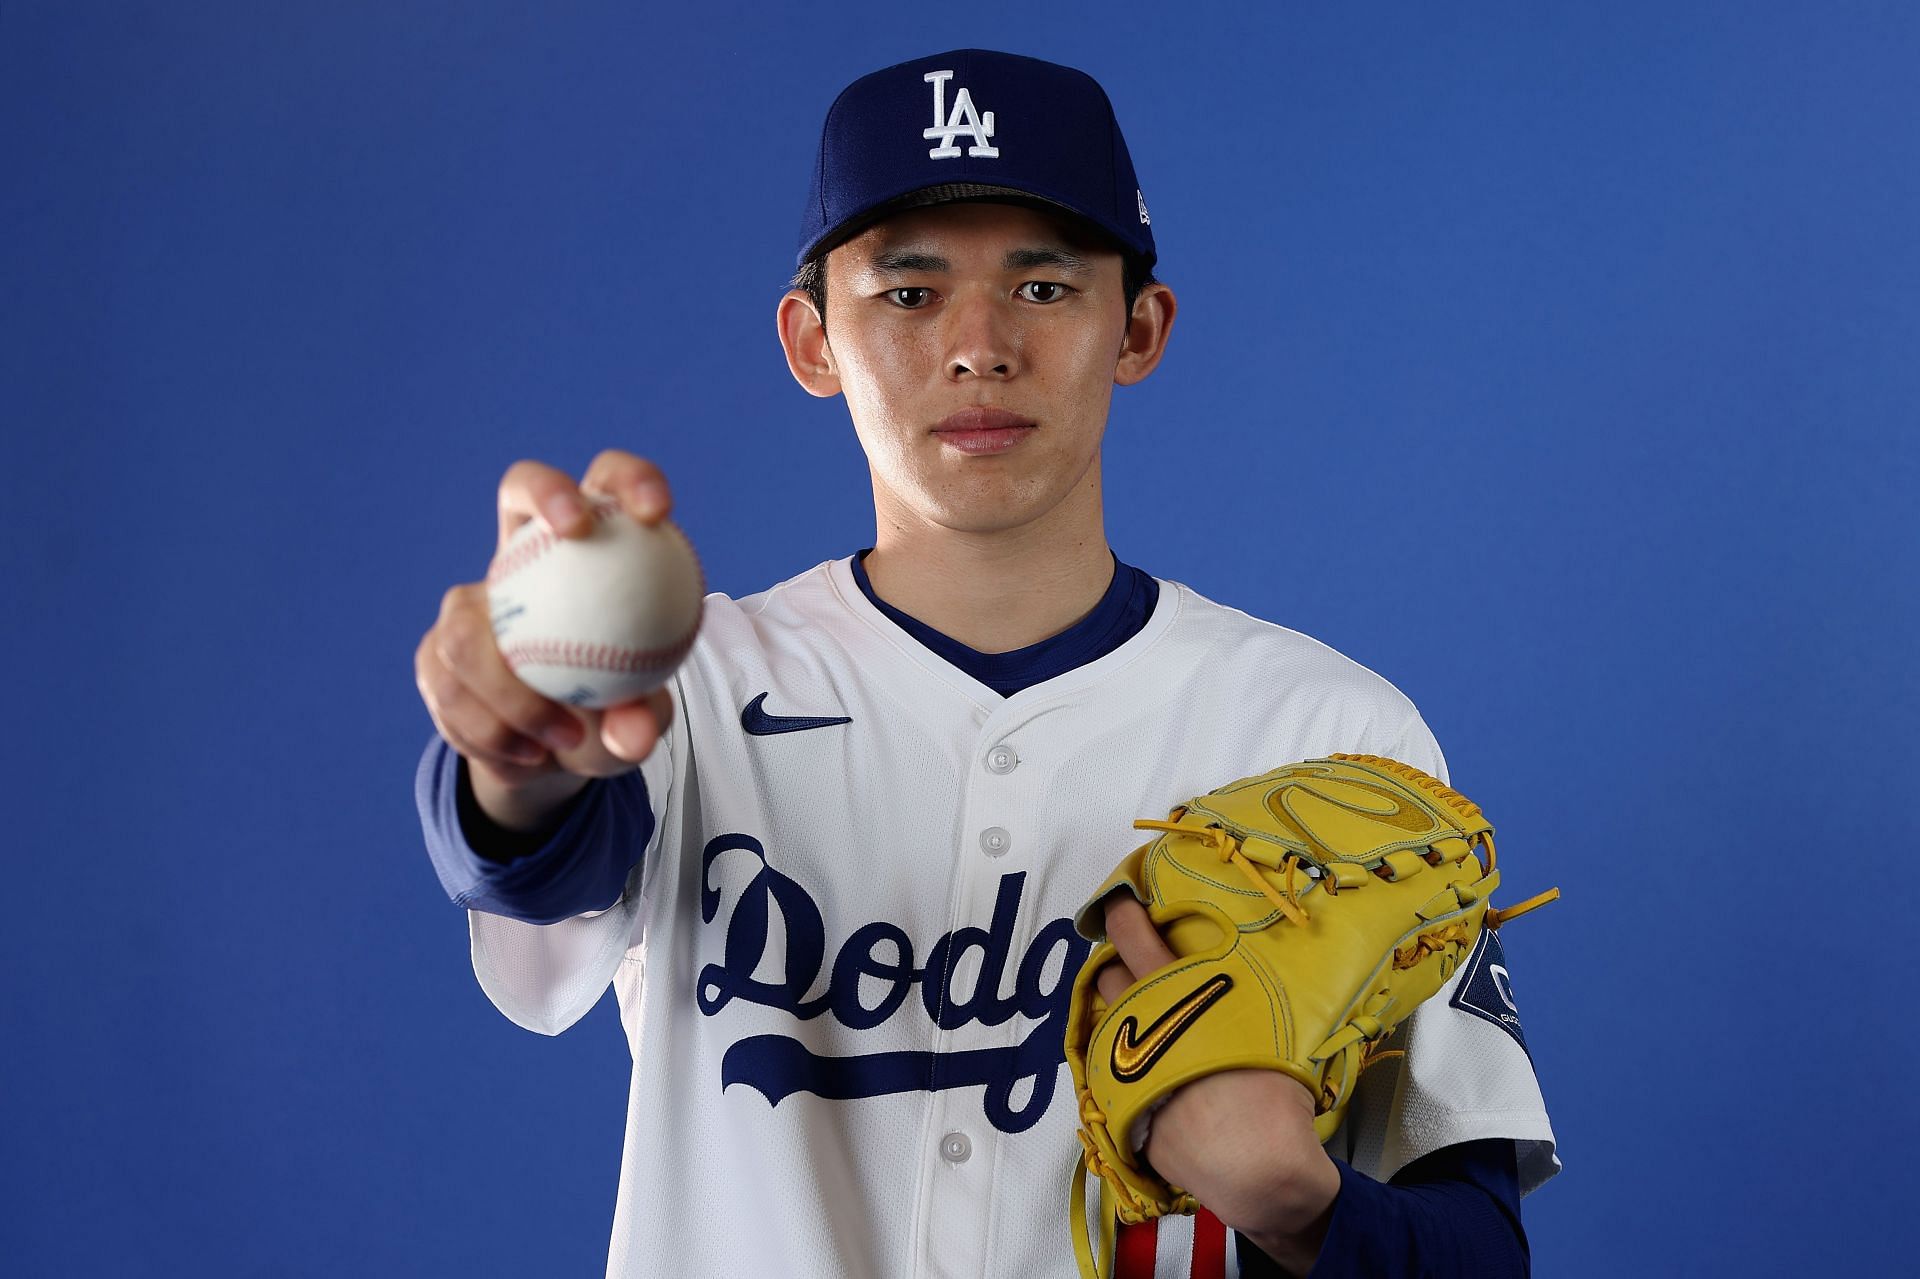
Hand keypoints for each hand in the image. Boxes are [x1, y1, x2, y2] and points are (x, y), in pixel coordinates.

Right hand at [413, 450, 679, 827]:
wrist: (549, 758)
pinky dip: (490, 731)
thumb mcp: (634, 727)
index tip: (655, 512)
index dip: (628, 479)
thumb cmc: (608, 720)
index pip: (609, 484)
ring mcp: (472, 600)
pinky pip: (449, 687)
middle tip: (575, 528)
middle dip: (545, 490)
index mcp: (590, 551)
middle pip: (520, 487)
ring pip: (468, 622)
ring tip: (562, 738)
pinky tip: (526, 756)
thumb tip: (634, 732)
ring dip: (511, 692)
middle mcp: (523, 557)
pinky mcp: (436, 651)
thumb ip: (639, 721)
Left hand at [1097, 895, 1341, 1269]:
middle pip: (1108, 973)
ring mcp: (1122, 1064)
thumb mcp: (1268, 1023)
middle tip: (1132, 960)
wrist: (1253, 1165)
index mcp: (1178, 992)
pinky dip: (1123, 1061)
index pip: (1134, 934)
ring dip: (1118, 1011)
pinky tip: (1147, 1068)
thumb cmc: (1272, 1094)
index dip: (1124, 912)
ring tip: (1143, 1017)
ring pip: (1104, 1020)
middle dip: (1116, 961)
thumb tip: (1226, 977)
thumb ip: (1233, 994)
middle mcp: (1140, 1022)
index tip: (1121, 902)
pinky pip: (1108, 1068)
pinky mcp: (1116, 1103)